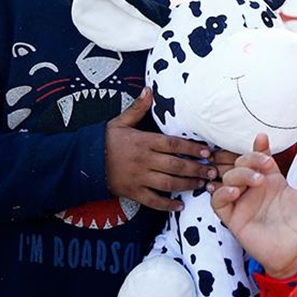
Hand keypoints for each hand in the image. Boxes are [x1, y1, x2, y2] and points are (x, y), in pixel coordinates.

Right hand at [105, 88, 216, 211]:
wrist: (83, 162)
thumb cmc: (105, 141)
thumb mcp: (120, 122)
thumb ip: (137, 108)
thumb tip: (149, 89)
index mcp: (143, 142)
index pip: (172, 144)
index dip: (191, 148)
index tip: (207, 152)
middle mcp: (143, 160)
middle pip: (175, 165)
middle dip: (196, 169)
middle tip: (213, 172)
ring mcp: (138, 178)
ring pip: (168, 183)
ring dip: (188, 185)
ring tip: (203, 185)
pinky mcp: (133, 192)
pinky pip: (153, 200)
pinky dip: (166, 205)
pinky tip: (179, 206)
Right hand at [210, 133, 296, 278]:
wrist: (296, 254)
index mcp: (272, 181)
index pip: (261, 158)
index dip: (259, 147)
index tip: (262, 138)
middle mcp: (255, 189)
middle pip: (242, 164)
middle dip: (250, 159)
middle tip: (265, 165)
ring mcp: (243, 203)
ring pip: (228, 178)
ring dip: (239, 174)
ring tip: (256, 180)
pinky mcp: (233, 218)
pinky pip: (217, 201)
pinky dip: (221, 193)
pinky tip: (235, 192)